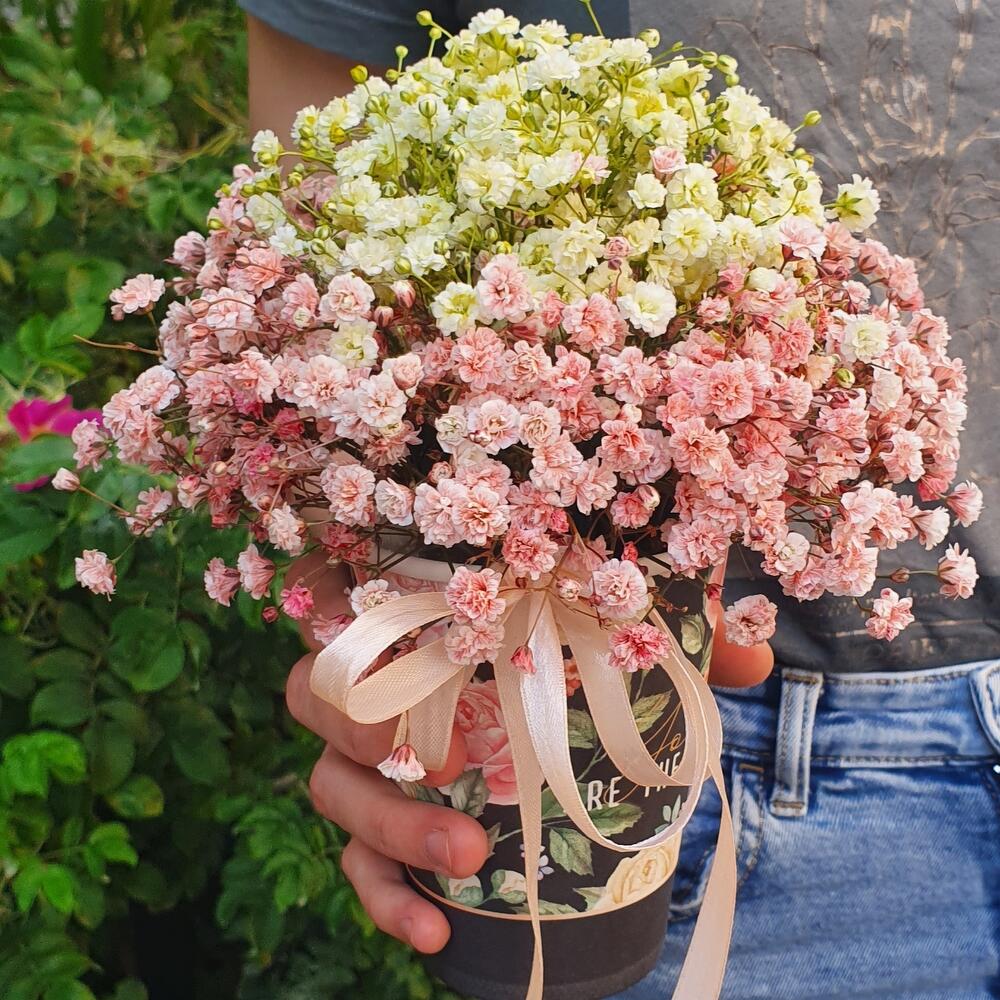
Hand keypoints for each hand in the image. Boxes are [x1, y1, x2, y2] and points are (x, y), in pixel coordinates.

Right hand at [284, 553, 772, 953]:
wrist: (569, 738)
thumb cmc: (581, 667)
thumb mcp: (631, 641)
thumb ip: (683, 638)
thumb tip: (748, 660)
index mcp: (419, 619)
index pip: (347, 601)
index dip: (353, 617)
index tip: (418, 645)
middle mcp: (377, 686)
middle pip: (317, 695)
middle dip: (366, 730)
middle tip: (447, 765)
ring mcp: (366, 766)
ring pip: (331, 787)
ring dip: (389, 826)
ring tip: (468, 857)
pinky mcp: (378, 832)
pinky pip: (354, 865)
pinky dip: (385, 898)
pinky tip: (433, 933)